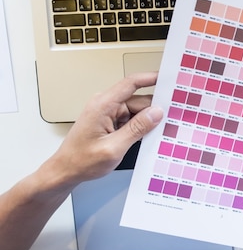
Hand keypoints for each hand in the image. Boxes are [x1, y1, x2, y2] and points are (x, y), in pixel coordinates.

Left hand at [45, 72, 163, 188]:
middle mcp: (105, 105)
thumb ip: (137, 128)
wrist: (65, 171)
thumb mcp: (113, 147)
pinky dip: (140, 127)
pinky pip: (131, 119)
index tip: (168, 78)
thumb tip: (156, 113)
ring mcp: (108, 113)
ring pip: (137, 111)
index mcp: (103, 105)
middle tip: (171, 119)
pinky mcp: (110, 121)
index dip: (151, 78)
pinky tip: (144, 137)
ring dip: (146, 121)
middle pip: (138, 100)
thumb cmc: (81, 161)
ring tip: (154, 135)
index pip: (131, 83)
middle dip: (154, 109)